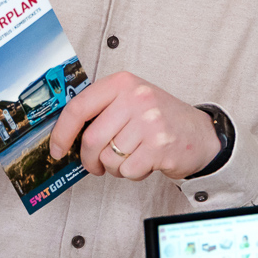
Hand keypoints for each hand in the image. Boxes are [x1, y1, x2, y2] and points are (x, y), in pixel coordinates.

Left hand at [50, 72, 219, 181]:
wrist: (200, 134)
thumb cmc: (160, 119)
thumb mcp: (131, 101)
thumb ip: (102, 111)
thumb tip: (65, 136)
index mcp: (123, 83)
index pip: (79, 107)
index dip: (62, 132)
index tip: (57, 149)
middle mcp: (136, 98)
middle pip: (92, 138)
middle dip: (89, 159)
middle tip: (95, 165)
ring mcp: (149, 122)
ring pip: (109, 158)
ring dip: (114, 167)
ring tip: (130, 158)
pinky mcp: (160, 146)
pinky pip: (128, 170)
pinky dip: (132, 173)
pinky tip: (145, 162)